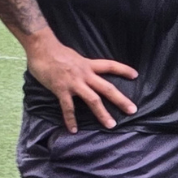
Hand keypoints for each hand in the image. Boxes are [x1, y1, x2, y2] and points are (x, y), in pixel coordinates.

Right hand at [23, 30, 137, 132]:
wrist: (41, 48)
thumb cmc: (54, 50)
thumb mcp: (74, 56)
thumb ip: (80, 66)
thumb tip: (81, 71)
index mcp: (88, 65)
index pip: (110, 65)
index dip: (123, 70)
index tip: (135, 75)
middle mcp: (85, 74)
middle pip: (107, 88)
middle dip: (121, 100)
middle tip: (132, 110)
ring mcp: (74, 83)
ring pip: (93, 100)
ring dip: (102, 113)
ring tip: (111, 125)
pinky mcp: (61, 89)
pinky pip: (68, 107)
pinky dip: (71, 119)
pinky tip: (73, 130)